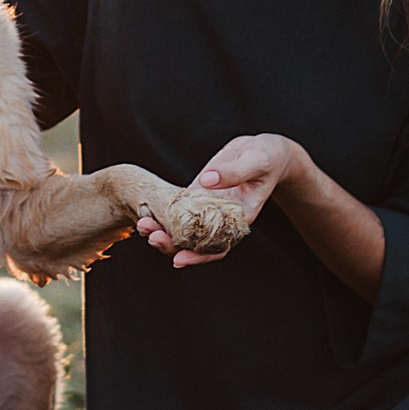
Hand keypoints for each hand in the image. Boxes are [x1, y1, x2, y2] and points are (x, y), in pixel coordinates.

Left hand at [137, 134, 300, 267]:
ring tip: (142, 224)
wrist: (263, 150)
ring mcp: (206, 207)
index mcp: (238, 219)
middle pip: (194, 242)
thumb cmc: (267, 158)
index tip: (179, 259)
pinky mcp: (197, 193)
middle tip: (151, 235)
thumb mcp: (256, 161)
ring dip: (161, 229)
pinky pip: (177, 208)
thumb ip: (234, 172)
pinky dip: (162, 212)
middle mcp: (220, 219)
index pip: (217, 247)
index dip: (198, 256)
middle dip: (171, 244)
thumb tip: (207, 181)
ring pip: (181, 227)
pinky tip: (145, 209)